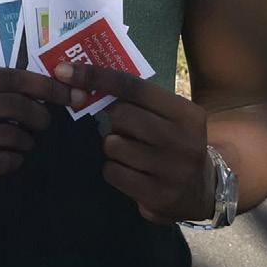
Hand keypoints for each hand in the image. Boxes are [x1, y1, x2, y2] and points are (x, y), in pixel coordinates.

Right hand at [0, 68, 70, 196]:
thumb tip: (42, 88)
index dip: (43, 85)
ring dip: (27, 141)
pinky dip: (15, 160)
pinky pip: (2, 162)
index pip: (9, 78)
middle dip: (39, 115)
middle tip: (44, 122)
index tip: (66, 93)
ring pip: (11, 136)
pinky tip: (11, 158)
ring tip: (24, 141)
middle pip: (14, 106)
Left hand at [54, 62, 212, 223]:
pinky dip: (113, 170)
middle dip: (111, 120)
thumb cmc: (172, 142)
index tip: (63, 70)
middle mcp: (184, 140)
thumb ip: (135, 99)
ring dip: (112, 147)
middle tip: (123, 129)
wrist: (202, 191)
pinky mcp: (160, 195)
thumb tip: (80, 81)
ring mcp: (173, 170)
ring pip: (112, 145)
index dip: (95, 76)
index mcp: (186, 114)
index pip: (132, 86)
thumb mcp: (167, 116)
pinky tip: (132, 173)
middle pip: (120, 115)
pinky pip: (112, 172)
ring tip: (132, 153)